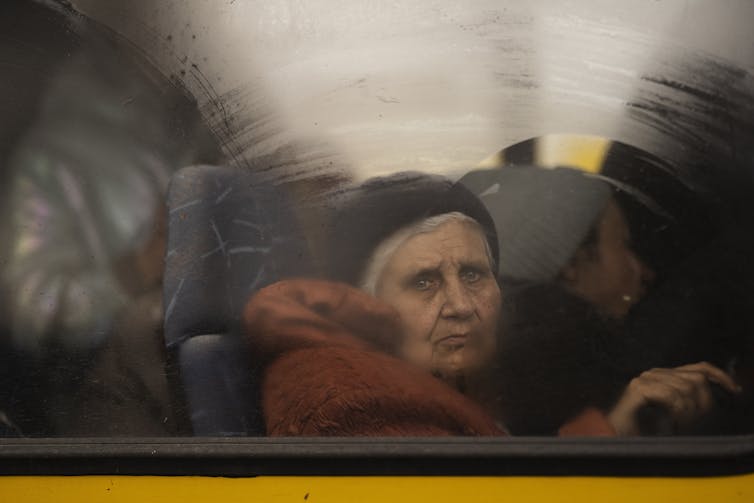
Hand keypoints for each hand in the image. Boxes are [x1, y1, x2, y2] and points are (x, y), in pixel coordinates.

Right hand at [608, 362, 740, 435]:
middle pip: (696, 379)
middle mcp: (655, 373)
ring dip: (688, 413)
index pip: (700, 367)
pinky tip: (671, 422)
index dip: (720, 376)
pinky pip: (671, 396)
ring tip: (678, 426)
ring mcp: (645, 379)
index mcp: (666, 376)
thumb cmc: (647, 431)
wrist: (618, 440)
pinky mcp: (638, 388)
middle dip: (701, 404)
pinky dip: (676, 412)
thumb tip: (720, 390)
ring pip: (685, 388)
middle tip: (691, 423)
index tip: (735, 391)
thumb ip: (693, 400)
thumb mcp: (679, 413)